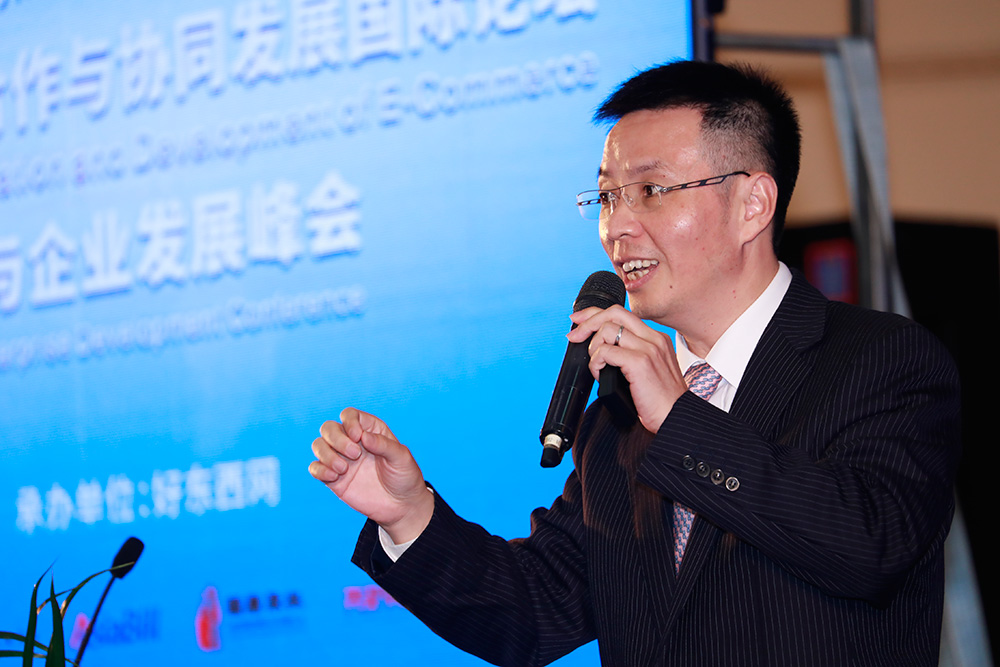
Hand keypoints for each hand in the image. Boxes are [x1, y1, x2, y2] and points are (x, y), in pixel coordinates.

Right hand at [309, 408, 434, 543]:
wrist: (401, 506)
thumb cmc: (404, 477)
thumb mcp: (401, 458)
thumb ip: (383, 444)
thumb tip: (363, 436)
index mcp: (369, 431)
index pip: (349, 415)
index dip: (349, 422)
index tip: (358, 437)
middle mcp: (352, 442)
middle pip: (328, 427)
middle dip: (336, 438)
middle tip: (355, 455)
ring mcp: (341, 459)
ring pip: (318, 445)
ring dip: (326, 454)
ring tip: (343, 469)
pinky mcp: (333, 478)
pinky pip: (315, 468)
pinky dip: (320, 470)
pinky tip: (334, 477)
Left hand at [567, 305, 686, 432]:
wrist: (676, 418)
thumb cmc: (661, 401)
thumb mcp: (649, 371)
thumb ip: (632, 355)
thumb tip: (603, 350)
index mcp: (656, 338)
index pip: (622, 313)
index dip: (596, 314)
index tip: (580, 321)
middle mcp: (654, 339)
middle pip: (614, 312)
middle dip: (588, 322)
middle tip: (574, 336)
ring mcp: (648, 349)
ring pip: (607, 330)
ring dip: (594, 348)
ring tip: (597, 366)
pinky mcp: (640, 362)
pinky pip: (606, 351)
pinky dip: (596, 362)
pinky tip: (600, 375)